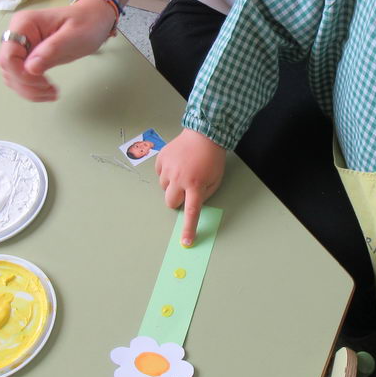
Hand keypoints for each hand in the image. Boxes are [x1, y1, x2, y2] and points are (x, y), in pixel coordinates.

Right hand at [0, 0, 117, 101]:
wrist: (94, 21)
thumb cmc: (86, 23)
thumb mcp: (73, 36)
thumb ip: (52, 50)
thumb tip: (31, 68)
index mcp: (24, 24)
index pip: (8, 55)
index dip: (21, 74)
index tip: (43, 81)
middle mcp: (18, 35)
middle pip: (8, 68)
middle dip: (27, 85)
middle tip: (51, 90)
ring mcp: (21, 47)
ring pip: (12, 76)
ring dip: (29, 90)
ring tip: (52, 93)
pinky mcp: (28, 58)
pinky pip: (22, 78)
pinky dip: (32, 89)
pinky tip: (48, 91)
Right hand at [155, 129, 226, 245]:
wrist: (204, 134)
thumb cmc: (212, 159)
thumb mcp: (215, 180)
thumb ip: (204, 195)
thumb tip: (192, 204)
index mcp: (196, 185)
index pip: (191, 212)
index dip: (188, 228)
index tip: (186, 242)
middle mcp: (179, 178)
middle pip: (170, 202)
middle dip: (177, 201)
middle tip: (186, 191)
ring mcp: (168, 168)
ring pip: (164, 188)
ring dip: (172, 185)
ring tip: (183, 172)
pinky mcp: (161, 159)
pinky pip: (160, 174)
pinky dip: (167, 173)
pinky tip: (177, 164)